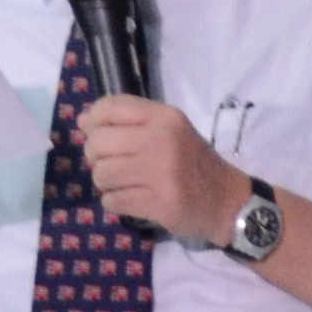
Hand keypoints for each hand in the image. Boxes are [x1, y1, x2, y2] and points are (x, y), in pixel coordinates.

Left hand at [75, 95, 245, 242]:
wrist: (228, 202)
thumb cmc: (195, 164)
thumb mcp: (171, 131)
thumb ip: (131, 122)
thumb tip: (82, 122)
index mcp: (166, 117)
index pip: (109, 108)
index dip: (92, 121)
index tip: (99, 134)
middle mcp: (162, 140)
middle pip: (97, 143)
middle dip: (97, 158)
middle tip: (116, 166)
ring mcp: (161, 173)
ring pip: (101, 174)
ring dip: (107, 184)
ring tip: (127, 184)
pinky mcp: (159, 202)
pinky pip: (112, 201)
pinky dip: (116, 203)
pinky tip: (134, 200)